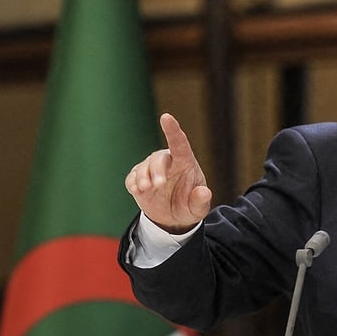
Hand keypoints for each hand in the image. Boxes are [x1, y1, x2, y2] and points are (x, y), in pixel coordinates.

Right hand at [125, 113, 212, 232]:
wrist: (172, 218)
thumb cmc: (189, 207)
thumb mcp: (198, 208)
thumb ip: (200, 201)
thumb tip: (204, 192)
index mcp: (185, 162)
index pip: (179, 143)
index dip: (172, 130)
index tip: (166, 117)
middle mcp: (167, 162)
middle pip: (158, 159)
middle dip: (156, 170)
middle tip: (158, 185)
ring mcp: (150, 169)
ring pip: (143, 167)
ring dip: (142, 177)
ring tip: (145, 189)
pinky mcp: (137, 179)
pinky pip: (132, 178)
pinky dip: (133, 183)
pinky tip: (138, 191)